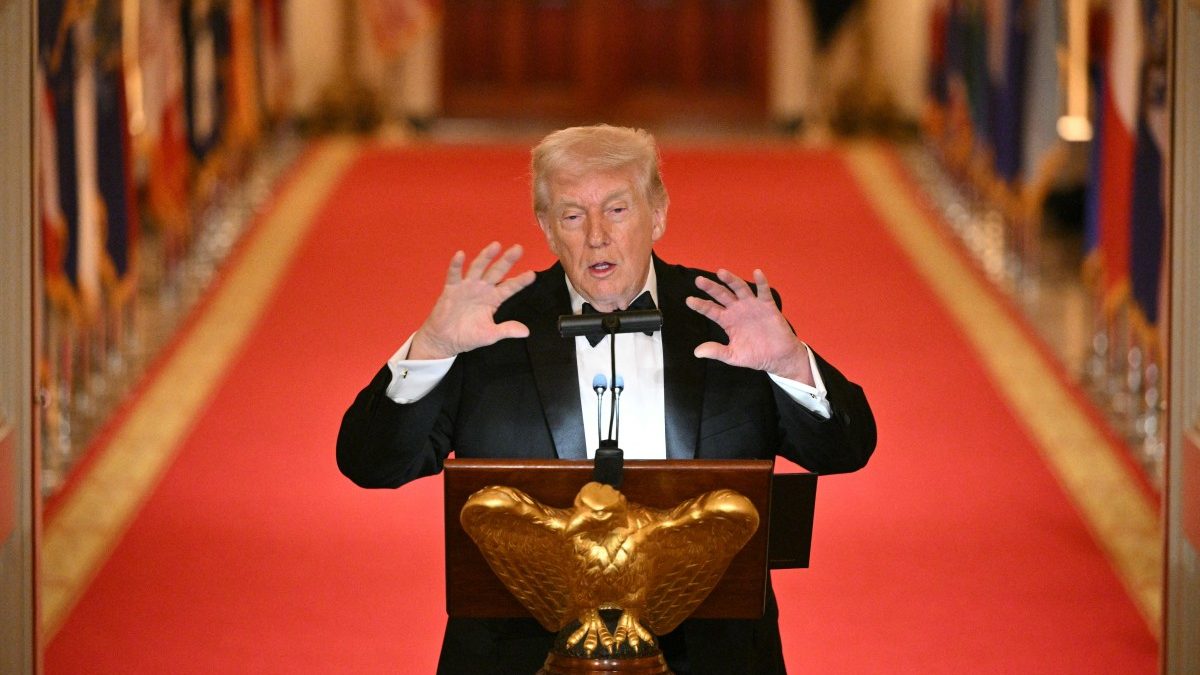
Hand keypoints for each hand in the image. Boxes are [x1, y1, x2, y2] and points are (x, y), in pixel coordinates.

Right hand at [408, 242, 536, 359]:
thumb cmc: (469, 336)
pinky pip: (454, 274)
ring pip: (478, 268)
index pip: (510, 287)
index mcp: (494, 299)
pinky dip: (456, 265)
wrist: (446, 340)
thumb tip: (526, 332)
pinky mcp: (451, 289)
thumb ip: (507, 330)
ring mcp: (467, 287)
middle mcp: (482, 289)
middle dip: (507, 260)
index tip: (532, 274)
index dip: (520, 281)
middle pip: (497, 271)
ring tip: (495, 246)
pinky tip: (460, 254)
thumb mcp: (491, 335)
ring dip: (486, 257)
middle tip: (518, 248)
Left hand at [685, 268, 813, 384]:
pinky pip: (763, 292)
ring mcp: (752, 306)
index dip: (700, 305)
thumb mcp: (733, 356)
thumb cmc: (755, 356)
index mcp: (727, 320)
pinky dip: (761, 282)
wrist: (778, 357)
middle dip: (711, 287)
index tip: (689, 300)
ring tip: (721, 272)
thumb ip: (717, 351)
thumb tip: (697, 352)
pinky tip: (756, 272)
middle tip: (699, 280)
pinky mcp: (767, 306)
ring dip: (731, 280)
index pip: (711, 310)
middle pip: (722, 295)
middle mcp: (737, 310)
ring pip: (740, 289)